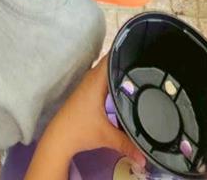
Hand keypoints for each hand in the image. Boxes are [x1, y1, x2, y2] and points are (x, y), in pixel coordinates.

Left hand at [29, 58, 142, 173]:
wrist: (59, 137)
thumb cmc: (80, 131)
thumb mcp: (107, 136)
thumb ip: (128, 144)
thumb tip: (146, 157)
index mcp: (97, 80)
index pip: (113, 56)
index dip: (126, 50)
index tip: (142, 48)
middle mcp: (92, 77)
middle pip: (112, 62)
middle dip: (127, 60)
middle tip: (147, 62)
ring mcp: (88, 83)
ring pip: (107, 71)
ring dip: (120, 70)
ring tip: (140, 71)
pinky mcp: (87, 91)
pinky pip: (104, 78)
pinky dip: (113, 79)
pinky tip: (124, 86)